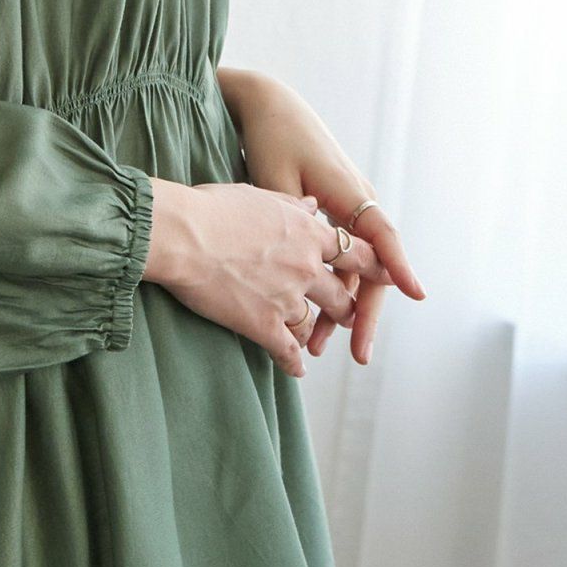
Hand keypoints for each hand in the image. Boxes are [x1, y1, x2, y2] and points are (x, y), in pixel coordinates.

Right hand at [142, 180, 392, 379]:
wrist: (183, 236)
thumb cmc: (212, 209)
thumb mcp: (258, 196)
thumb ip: (291, 204)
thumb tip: (312, 205)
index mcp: (308, 233)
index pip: (355, 252)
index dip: (372, 265)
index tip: (383, 273)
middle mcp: (306, 267)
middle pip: (340, 294)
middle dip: (344, 307)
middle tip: (344, 314)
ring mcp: (287, 298)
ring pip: (314, 324)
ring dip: (316, 333)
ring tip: (314, 341)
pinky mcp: (264, 325)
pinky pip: (288, 351)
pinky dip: (294, 363)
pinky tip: (297, 371)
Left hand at [220, 70, 425, 366]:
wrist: (267, 105)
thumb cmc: (271, 139)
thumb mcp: (276, 179)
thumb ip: (296, 220)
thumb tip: (312, 265)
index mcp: (350, 192)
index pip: (383, 236)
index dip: (399, 266)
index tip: (416, 294)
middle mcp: (359, 201)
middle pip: (373, 267)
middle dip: (365, 314)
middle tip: (358, 353)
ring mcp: (349, 207)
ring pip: (355, 268)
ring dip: (341, 306)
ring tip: (321, 345)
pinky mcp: (334, 211)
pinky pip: (342, 256)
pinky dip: (331, 285)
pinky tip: (312, 314)